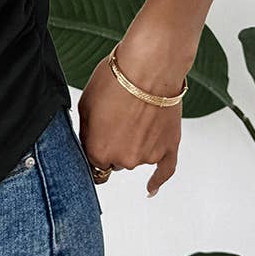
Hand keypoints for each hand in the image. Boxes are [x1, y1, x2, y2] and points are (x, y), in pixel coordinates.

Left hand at [77, 40, 187, 196]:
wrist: (150, 67)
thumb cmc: (116, 80)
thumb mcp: (85, 104)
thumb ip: (85, 132)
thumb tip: (89, 142)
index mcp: (98, 151)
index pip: (92, 161)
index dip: (95, 144)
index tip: (99, 134)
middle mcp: (123, 159)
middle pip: (115, 160)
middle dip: (115, 143)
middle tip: (119, 117)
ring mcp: (147, 156)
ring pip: (136, 158)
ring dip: (135, 143)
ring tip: (136, 113)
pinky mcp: (169, 148)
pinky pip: (164, 172)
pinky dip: (157, 180)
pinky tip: (150, 188)